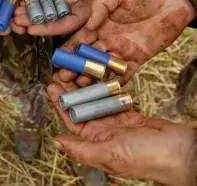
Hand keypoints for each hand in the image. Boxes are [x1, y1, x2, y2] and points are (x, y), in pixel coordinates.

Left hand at [13, 0, 121, 35]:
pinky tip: (19, 2)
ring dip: (28, 14)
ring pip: (43, 12)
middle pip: (50, 21)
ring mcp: (63, 2)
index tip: (31, 29)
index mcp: (85, 12)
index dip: (47, 29)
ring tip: (14, 13)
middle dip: (32, 22)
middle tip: (16, 21)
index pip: (65, 25)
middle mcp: (73, 10)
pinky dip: (30, 2)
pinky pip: (41, 0)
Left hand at [48, 83, 196, 185]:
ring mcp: (114, 122)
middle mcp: (101, 133)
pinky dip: (102, 89)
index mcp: (93, 143)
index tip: (52, 86)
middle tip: (61, 73)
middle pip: (80, 107)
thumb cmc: (146, 157)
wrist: (179, 151)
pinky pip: (110, 99)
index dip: (60, 103)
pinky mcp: (127, 114)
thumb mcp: (108, 155)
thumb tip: (56, 141)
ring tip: (75, 71)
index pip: (70, 120)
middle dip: (69, 91)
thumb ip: (81, 149)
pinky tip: (95, 78)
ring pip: (94, 101)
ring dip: (84, 87)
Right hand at [53, 0, 195, 87]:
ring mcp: (121, 50)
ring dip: (91, 76)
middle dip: (75, 68)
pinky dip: (114, 81)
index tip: (58, 61)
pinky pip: (124, 73)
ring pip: (102, 67)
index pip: (79, 40)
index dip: (68, 51)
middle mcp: (107, 39)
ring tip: (80, 84)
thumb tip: (89, 26)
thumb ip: (101, 7)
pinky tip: (104, 89)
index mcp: (100, 25)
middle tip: (64, 78)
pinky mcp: (136, 58)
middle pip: (87, 57)